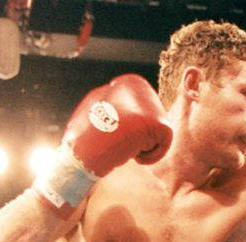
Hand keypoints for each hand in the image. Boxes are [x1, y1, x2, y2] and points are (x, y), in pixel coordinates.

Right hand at [34, 74, 171, 209]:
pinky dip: (151, 155)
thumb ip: (120, 103)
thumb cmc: (87, 137)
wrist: (80, 154)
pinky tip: (133, 155)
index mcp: (129, 82)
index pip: (148, 110)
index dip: (136, 129)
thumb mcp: (100, 107)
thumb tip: (139, 107)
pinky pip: (165, 142)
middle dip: (142, 136)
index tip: (120, 136)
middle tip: (122, 143)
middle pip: (155, 119)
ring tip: (125, 147)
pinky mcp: (155, 122)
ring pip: (160, 131)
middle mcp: (140, 88)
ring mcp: (148, 103)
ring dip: (144, 145)